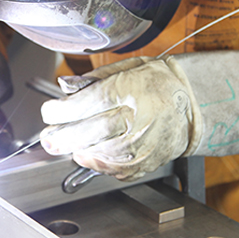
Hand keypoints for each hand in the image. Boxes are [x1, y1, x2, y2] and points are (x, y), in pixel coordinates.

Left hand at [40, 56, 201, 181]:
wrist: (190, 106)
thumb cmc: (156, 84)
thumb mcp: (127, 68)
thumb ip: (93, 79)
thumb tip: (65, 88)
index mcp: (132, 90)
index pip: (88, 103)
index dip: (61, 111)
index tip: (49, 112)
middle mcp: (138, 120)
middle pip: (90, 132)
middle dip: (62, 136)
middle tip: (48, 138)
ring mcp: (143, 146)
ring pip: (98, 154)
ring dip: (77, 150)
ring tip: (68, 143)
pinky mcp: (144, 163)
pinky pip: (112, 169)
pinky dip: (95, 162)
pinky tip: (89, 152)